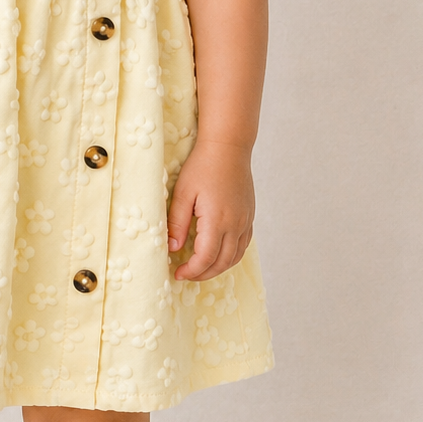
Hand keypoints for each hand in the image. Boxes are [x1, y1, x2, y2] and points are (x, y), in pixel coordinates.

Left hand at [166, 140, 254, 281]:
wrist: (228, 147)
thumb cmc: (202, 166)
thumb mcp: (182, 193)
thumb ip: (177, 223)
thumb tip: (173, 248)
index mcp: (217, 219)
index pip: (205, 258)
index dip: (191, 271)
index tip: (177, 273)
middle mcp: (235, 223)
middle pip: (222, 262)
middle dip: (203, 274)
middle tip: (186, 275)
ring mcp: (245, 220)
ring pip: (235, 256)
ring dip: (218, 268)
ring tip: (200, 269)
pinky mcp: (249, 216)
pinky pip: (243, 245)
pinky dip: (231, 256)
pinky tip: (217, 254)